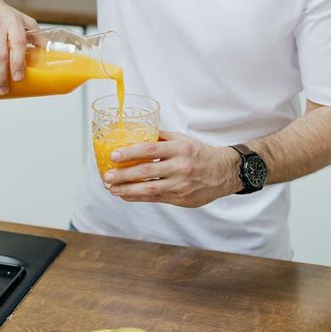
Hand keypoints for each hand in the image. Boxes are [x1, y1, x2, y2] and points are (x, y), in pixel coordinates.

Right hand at [0, 0, 38, 97]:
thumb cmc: (2, 12)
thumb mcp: (21, 18)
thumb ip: (35, 33)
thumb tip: (47, 51)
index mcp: (13, 24)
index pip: (17, 44)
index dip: (18, 63)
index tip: (18, 78)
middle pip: (0, 57)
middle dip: (2, 77)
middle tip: (4, 91)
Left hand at [103, 130, 240, 206]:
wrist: (223, 172)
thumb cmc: (199, 154)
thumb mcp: (183, 140)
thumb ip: (161, 137)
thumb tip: (136, 132)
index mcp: (180, 148)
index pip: (150, 150)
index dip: (130, 153)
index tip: (114, 156)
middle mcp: (180, 167)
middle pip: (146, 172)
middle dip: (123, 175)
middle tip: (107, 176)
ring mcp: (181, 184)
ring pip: (149, 189)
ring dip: (127, 190)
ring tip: (112, 188)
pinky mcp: (181, 199)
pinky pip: (155, 199)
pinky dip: (138, 197)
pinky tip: (126, 195)